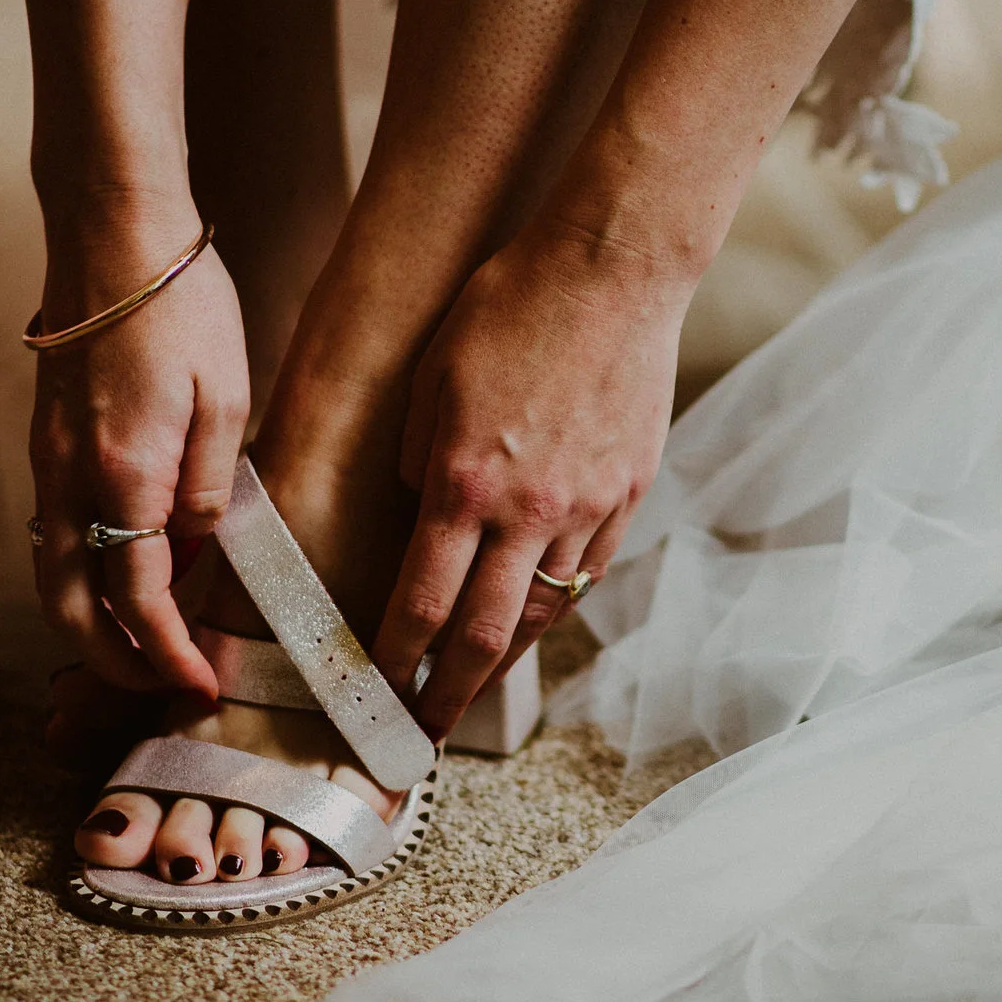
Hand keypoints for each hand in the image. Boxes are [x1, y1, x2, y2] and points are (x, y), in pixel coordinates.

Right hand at [28, 195, 247, 696]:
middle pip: (69, 605)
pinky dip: (83, 572)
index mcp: (124, 473)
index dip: (168, 653)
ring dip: (92, 622)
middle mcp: (69, 477)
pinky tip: (132, 571)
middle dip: (114, 659)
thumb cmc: (184, 305)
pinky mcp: (44, 439)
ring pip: (50, 572)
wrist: (112, 230)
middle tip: (166, 682)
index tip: (199, 685)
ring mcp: (46, 458)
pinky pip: (53, 531)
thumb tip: (196, 549)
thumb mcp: (228, 398)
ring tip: (150, 641)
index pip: (139, 597)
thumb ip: (210, 486)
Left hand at [375, 216, 690, 737]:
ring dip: (503, 661)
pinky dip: (555, 604)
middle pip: (484, 635)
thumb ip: (420, 456)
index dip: (395, 660)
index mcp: (464, 483)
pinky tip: (534, 617)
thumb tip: (424, 508)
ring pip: (542, 612)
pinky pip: (587, 569)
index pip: (421, 602)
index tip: (372, 693)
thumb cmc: (509, 304)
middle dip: (447, 694)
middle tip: (424, 731)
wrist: (612, 270)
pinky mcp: (628, 492)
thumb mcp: (433, 375)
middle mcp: (527, 511)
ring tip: (475, 686)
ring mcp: (587, 507)